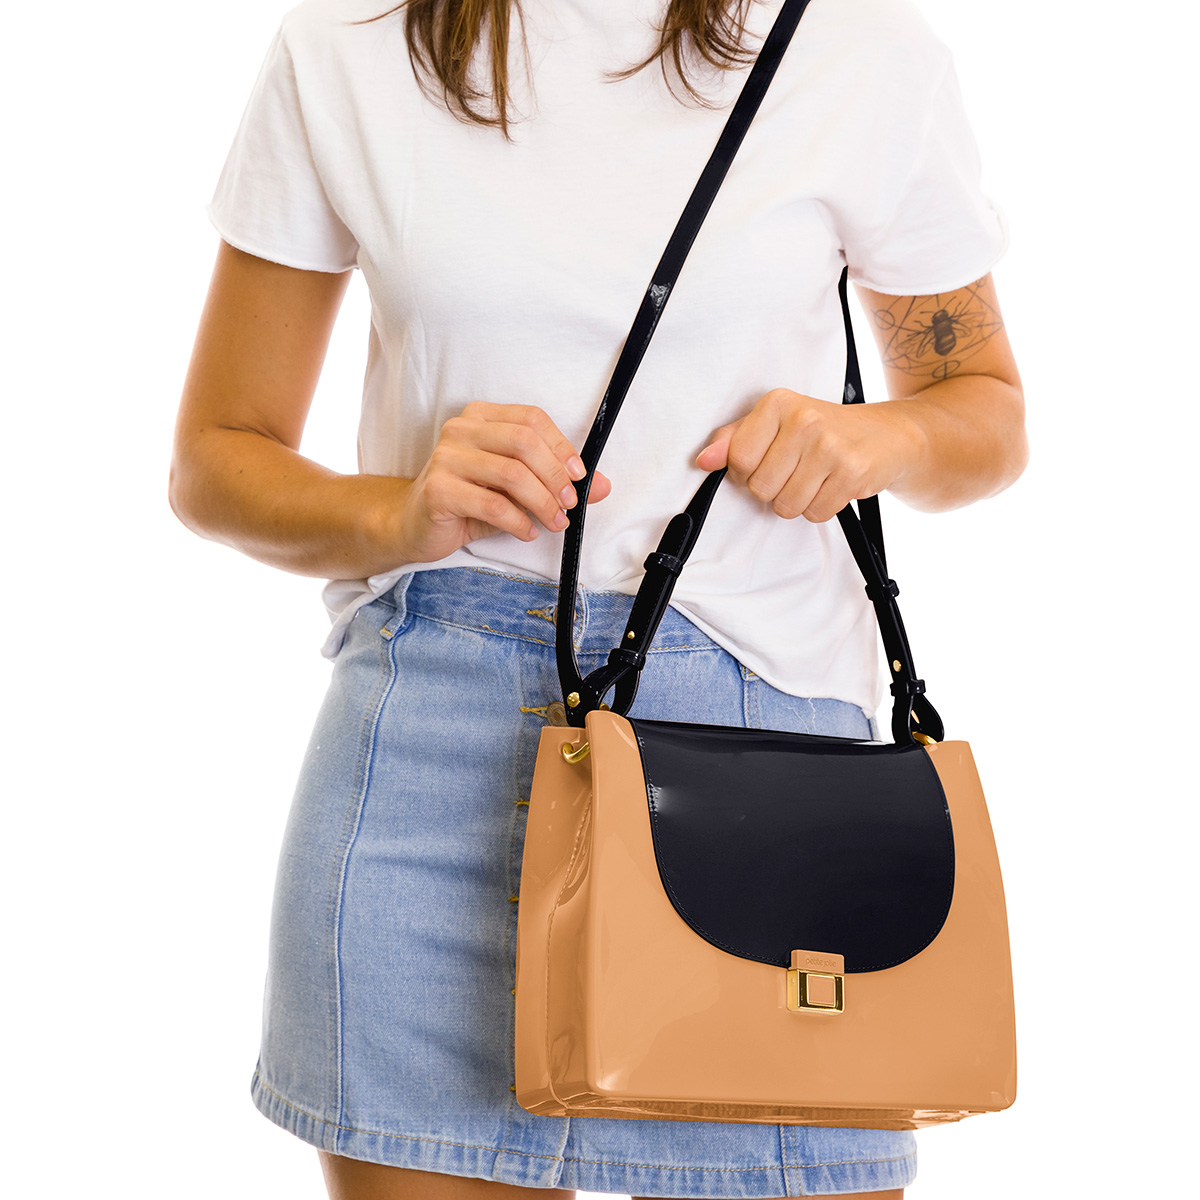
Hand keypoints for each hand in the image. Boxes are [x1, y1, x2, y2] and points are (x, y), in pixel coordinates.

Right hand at [394, 401, 611, 562]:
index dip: (562, 447)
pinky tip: (527, 532)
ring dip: (542, 502)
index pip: (532, 419)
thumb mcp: (516, 489)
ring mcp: (446, 458)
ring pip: (511, 474)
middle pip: (524, 442)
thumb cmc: (468, 501)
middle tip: (570, 503)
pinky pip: (492, 505)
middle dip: (555, 476)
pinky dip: (518, 522)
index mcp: (481, 417)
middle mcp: (461, 430)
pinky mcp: (439, 491)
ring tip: (555, 522)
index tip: (580, 476)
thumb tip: (603, 486)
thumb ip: (557, 483)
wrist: (414, 524)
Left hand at [695, 388, 924, 523]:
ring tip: (814, 478)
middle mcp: (804, 420)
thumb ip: (735, 439)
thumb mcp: (777, 424)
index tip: (765, 462)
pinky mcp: (852, 473)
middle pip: (759, 487)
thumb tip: (703, 461)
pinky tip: (832, 485)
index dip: (746, 471)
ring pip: (786, 505)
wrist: (888, 435)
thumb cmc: (825, 430)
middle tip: (795, 471)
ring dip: (797, 501)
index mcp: (778, 403)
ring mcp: (830, 447)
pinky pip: (814, 513)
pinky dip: (821, 508)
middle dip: (774, 489)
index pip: (737, 458)